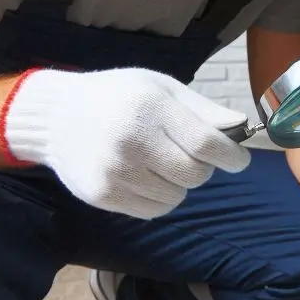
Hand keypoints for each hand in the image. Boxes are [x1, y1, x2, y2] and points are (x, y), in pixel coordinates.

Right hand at [1, 67, 250, 217]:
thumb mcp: (160, 88)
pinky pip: (153, 211)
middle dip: (203, 168)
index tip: (238, 159)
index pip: (205, 144)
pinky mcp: (103, 195)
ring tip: (159, 163)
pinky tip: (143, 177)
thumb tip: (243, 126)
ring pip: (176, 197)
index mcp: (150, 108)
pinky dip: (158, 198)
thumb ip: (202, 109)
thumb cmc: (118, 97)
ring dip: (178, 184)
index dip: (231, 156)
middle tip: (190, 155)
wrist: (56, 116)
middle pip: (194, 175)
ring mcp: (115, 172)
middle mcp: (131, 141)